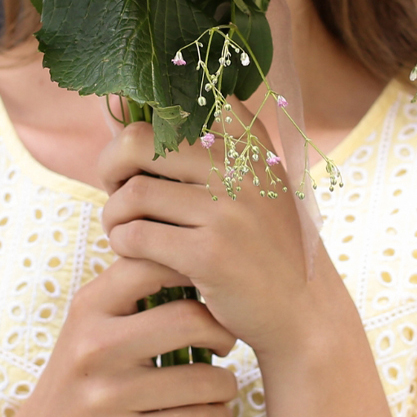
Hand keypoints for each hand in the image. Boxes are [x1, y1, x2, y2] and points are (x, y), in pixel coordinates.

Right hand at [0, 257, 240, 416]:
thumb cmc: (81, 381)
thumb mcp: (89, 327)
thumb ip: (128, 291)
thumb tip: (190, 245)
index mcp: (88, 308)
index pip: (153, 263)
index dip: (195, 269)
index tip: (212, 288)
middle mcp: (94, 347)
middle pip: (190, 319)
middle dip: (224, 332)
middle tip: (226, 341)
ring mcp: (108, 396)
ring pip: (205, 378)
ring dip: (225, 385)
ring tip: (219, 385)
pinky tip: (209, 415)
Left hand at [97, 103, 361, 367]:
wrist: (304, 313)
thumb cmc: (268, 250)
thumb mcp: (261, 187)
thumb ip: (219, 150)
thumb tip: (133, 108)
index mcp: (250, 147)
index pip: (182, 103)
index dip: (143, 121)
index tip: (136, 152)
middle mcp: (241, 170)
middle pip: (140, 141)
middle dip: (112, 165)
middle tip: (113, 189)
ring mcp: (227, 212)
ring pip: (134, 194)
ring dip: (114, 213)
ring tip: (121, 228)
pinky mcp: (210, 254)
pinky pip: (137, 235)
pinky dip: (121, 243)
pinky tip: (129, 252)